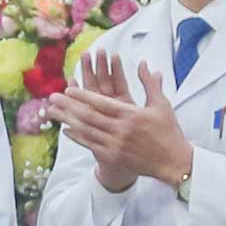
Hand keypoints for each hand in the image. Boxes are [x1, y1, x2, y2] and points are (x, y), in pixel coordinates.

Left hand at [53, 52, 192, 191]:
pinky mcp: (114, 156)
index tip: (68, 89)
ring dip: (68, 120)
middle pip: (89, 116)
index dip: (83, 96)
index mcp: (132, 115)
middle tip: (52, 97)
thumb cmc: (168, 131)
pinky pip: (91, 145)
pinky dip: (77, 137)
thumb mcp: (161, 104)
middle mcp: (121, 130)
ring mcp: (116, 144)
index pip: (102, 103)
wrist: (173, 162)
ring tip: (53, 112)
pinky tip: (66, 130)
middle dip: (68, 106)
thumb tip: (142, 63)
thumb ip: (149, 83)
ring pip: (87, 130)